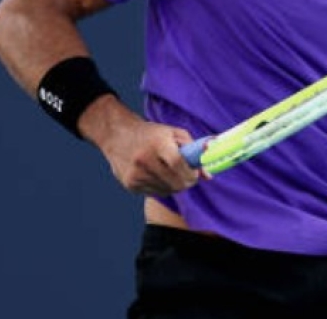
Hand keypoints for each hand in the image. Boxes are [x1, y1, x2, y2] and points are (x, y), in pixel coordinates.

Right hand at [78, 96, 203, 194]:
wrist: (117, 135)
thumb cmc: (151, 134)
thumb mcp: (174, 133)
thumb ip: (194, 151)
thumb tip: (209, 176)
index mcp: (157, 143)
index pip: (178, 163)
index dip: (191, 172)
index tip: (195, 174)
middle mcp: (144, 160)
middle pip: (175, 182)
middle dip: (187, 182)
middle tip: (188, 176)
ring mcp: (135, 174)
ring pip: (167, 191)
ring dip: (174, 185)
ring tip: (168, 171)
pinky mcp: (130, 184)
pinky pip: (155, 193)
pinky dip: (161, 187)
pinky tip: (156, 175)